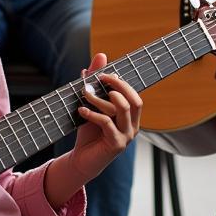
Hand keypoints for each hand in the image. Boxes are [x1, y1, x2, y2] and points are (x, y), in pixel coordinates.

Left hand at [66, 53, 142, 183]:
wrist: (81, 160)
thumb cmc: (89, 132)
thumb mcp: (92, 104)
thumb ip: (97, 82)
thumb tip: (100, 56)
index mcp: (131, 117)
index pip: (134, 96)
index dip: (120, 83)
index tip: (103, 74)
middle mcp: (133, 126)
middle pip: (134, 100)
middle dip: (117, 86)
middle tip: (98, 79)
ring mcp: (126, 136)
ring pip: (120, 109)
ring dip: (100, 98)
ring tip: (85, 94)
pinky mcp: (116, 145)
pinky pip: (107, 123)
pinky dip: (93, 114)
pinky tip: (81, 111)